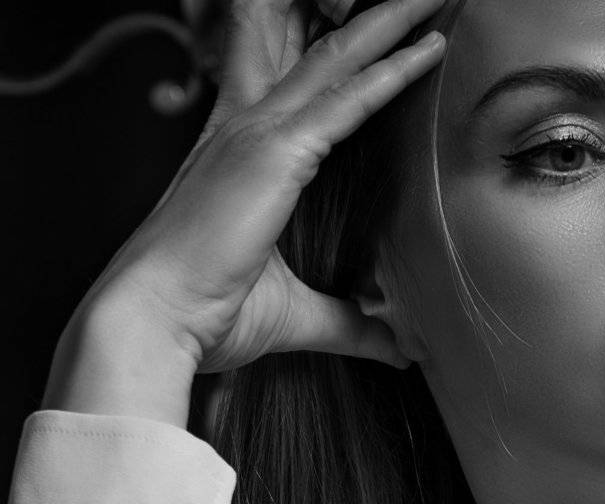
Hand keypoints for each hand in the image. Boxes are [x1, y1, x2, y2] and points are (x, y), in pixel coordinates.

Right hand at [46, 0, 446, 426]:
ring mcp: (258, 133)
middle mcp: (246, 128)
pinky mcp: (275, 152)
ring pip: (337, 57)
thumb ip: (352, 323)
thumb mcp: (299, 315)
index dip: (335, 50)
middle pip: (320, 52)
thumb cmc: (209, 315)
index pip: (294, 82)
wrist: (157, 320)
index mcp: (241, 152)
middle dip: (369, 18)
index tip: (377, 27)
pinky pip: (348, 100)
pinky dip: (390, 71)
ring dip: (388, 22)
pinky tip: (426, 47)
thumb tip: (400, 347)